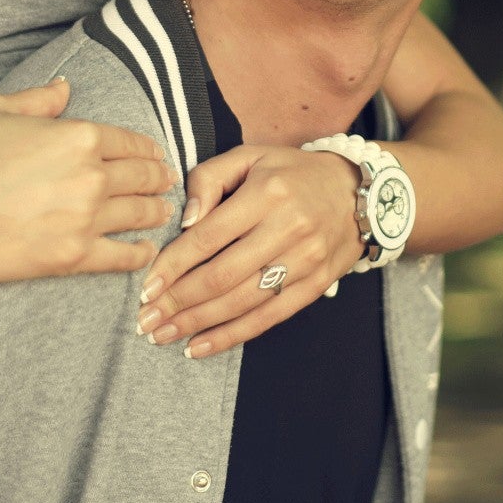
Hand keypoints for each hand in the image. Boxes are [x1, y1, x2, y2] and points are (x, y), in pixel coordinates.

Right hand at [0, 77, 175, 283]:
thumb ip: (38, 99)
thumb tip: (65, 86)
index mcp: (77, 135)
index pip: (129, 141)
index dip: (148, 149)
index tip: (156, 154)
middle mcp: (91, 175)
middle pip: (143, 177)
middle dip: (160, 178)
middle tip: (168, 182)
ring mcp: (86, 219)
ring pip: (140, 214)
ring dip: (157, 212)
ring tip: (164, 212)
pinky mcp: (73, 257)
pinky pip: (122, 256)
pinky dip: (140, 254)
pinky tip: (147, 251)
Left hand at [134, 145, 362, 357]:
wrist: (358, 191)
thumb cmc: (291, 172)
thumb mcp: (250, 156)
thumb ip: (208, 179)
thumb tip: (184, 221)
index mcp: (267, 193)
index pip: (209, 237)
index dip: (173, 265)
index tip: (146, 287)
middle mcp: (288, 228)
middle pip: (223, 275)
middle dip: (178, 302)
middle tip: (145, 320)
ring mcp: (305, 260)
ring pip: (243, 302)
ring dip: (198, 324)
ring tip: (163, 335)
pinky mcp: (316, 284)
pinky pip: (269, 317)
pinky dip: (232, 336)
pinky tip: (200, 346)